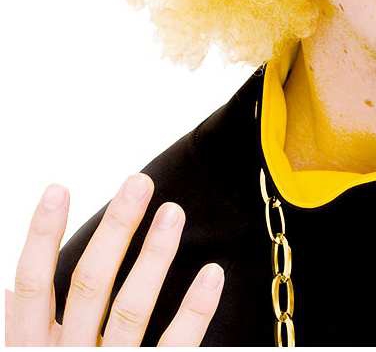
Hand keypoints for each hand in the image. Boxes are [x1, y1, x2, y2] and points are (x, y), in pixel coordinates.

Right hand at [5, 174, 223, 345]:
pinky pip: (172, 350)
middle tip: (139, 183)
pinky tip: (212, 275)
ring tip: (173, 212)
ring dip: (154, 257)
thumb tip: (14, 286)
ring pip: (130, 310)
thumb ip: (25, 328)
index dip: (42, 236)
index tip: (58, 188)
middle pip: (89, 285)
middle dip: (114, 230)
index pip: (31, 286)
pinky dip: (195, 312)